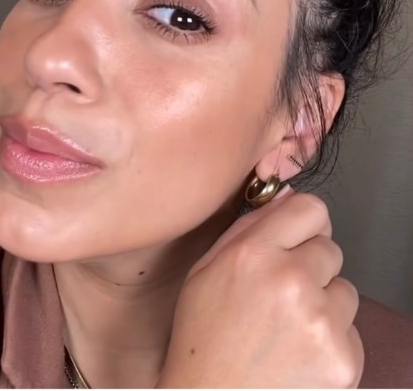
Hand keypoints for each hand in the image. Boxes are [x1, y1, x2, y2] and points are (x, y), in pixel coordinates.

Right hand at [158, 190, 363, 387]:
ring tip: (288, 329)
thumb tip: (287, 197)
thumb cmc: (204, 337)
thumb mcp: (207, 270)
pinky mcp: (343, 358)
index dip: (304, 224)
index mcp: (253, 254)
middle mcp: (290, 280)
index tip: (296, 239)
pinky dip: (331, 338)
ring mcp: (321, 322)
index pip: (311, 208)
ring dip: (323, 303)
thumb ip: (249, 227)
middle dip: (311, 266)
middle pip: (330, 248)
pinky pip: (351, 329)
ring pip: (345, 290)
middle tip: (281, 295)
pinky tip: (299, 353)